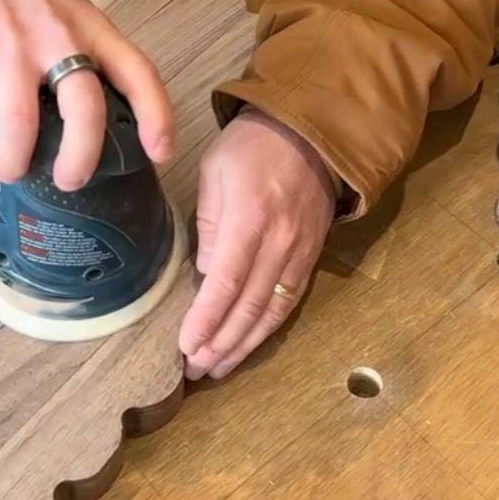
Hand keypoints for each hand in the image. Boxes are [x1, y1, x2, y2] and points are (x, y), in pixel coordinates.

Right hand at [0, 0, 172, 189]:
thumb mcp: (76, 15)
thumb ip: (92, 58)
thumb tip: (105, 125)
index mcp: (93, 30)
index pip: (138, 72)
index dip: (157, 116)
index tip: (161, 153)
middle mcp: (58, 38)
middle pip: (84, 108)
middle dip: (79, 159)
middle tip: (69, 181)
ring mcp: (12, 45)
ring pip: (21, 124)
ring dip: (14, 162)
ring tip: (9, 170)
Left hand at [179, 110, 335, 379]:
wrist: (309, 132)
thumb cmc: (250, 146)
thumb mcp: (213, 171)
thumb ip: (208, 224)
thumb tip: (205, 276)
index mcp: (250, 218)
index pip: (227, 281)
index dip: (207, 319)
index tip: (186, 345)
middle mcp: (279, 242)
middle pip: (250, 305)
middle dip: (221, 342)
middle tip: (195, 367)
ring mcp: (300, 252)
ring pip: (273, 311)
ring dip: (244, 344)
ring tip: (218, 367)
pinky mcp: (312, 256)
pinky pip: (291, 300)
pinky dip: (269, 328)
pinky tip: (249, 344)